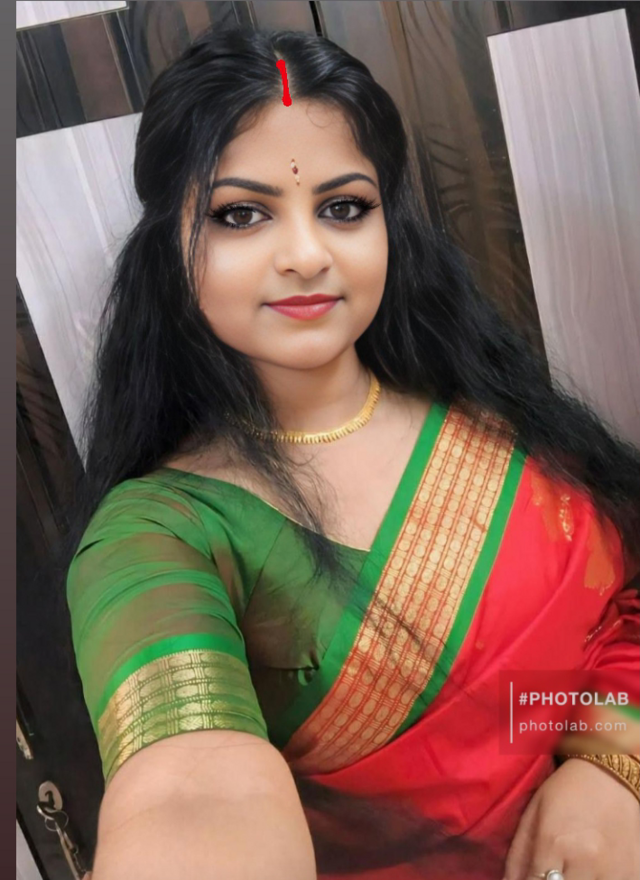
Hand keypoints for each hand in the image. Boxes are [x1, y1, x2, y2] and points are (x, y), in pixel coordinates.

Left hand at [503, 757, 639, 879]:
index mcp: (555, 843)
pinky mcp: (635, 875)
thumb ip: (517, 858)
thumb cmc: (566, 791)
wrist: (612, 776)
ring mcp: (615, 872)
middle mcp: (587, 862)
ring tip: (570, 867)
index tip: (529, 878)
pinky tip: (591, 870)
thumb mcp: (532, 815)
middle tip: (549, 871)